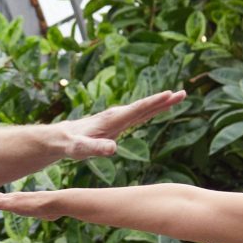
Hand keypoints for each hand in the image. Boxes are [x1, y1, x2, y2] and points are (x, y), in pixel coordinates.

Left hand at [0, 188, 67, 219]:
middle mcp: (17, 198)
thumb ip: (47, 213)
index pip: (7, 198)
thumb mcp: (48, 212)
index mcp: (23, 201)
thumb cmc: (53, 208)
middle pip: (0, 197)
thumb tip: (53, 215)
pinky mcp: (13, 203)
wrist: (55, 203)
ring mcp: (14, 200)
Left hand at [55, 89, 186, 158]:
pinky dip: (151, 110)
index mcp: (113, 119)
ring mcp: (117, 119)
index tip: (170, 95)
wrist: (60, 139)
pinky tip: (158, 108)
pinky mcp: (116, 124)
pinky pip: (137, 115)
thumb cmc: (69, 145)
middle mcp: (117, 115)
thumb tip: (113, 149)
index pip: (137, 109)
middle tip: (183, 93)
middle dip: (163, 100)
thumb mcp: (81, 150)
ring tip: (177, 97)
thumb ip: (95, 148)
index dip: (154, 102)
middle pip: (144, 106)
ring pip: (143, 109)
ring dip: (160, 103)